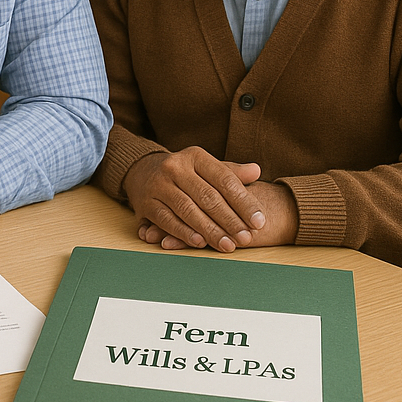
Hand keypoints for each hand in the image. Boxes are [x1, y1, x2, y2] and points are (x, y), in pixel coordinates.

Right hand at [140, 180, 298, 250]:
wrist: (142, 171)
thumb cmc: (184, 173)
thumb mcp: (205, 167)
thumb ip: (230, 172)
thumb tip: (256, 171)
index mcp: (194, 156)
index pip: (224, 180)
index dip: (244, 202)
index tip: (259, 222)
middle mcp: (174, 167)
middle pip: (207, 197)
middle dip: (229, 220)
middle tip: (246, 238)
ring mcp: (158, 185)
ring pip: (188, 210)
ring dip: (210, 231)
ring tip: (228, 245)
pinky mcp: (146, 203)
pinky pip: (167, 220)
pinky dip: (183, 233)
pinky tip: (199, 243)